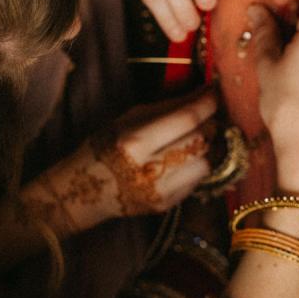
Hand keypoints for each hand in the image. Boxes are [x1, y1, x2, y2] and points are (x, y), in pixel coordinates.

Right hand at [18, 90, 219, 236]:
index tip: (215, 94)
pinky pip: (197, 180)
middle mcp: (152, 168)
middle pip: (201, 141)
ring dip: (208, 147)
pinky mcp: (168, 204)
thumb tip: (201, 93)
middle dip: (210, 124)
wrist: (83, 191)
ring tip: (198, 137)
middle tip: (208, 115)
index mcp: (137, 142)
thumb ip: (167, 107)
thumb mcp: (128, 119)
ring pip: (207, 163)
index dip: (207, 104)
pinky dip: (197, 165)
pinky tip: (185, 158)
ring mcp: (162, 190)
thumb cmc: (104, 147)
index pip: (187, 119)